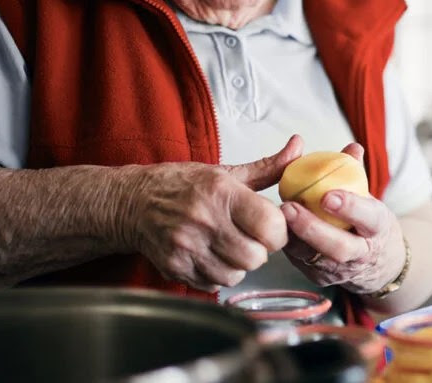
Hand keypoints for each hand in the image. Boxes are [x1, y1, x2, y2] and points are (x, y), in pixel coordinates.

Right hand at [118, 135, 303, 291]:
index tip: (272, 226)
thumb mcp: (225, 172)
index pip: (270, 226)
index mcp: (221, 193)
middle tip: (252, 239)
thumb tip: (299, 146)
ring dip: (240, 265)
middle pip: (255, 257)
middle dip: (260, 251)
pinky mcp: (175, 268)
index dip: (279, 230)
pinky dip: (219, 275)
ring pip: (236, 274)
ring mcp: (186, 247)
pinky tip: (212, 256)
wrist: (133, 202)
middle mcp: (203, 220)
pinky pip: (214, 284)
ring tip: (230, 247)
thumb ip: (268, 167)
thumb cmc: (183, 186)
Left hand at [280, 144, 405, 294]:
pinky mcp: (320, 278)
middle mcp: (361, 254)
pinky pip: (301, 262)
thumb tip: (352, 148)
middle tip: (290, 208)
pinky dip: (288, 245)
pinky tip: (275, 228)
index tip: (329, 196)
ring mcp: (340, 270)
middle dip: (313, 229)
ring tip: (277, 217)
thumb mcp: (371, 199)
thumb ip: (357, 174)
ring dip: (294, 238)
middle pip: (339, 247)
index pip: (369, 219)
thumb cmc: (369, 224)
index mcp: (378, 229)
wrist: (379, 266)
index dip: (351, 208)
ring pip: (316, 259)